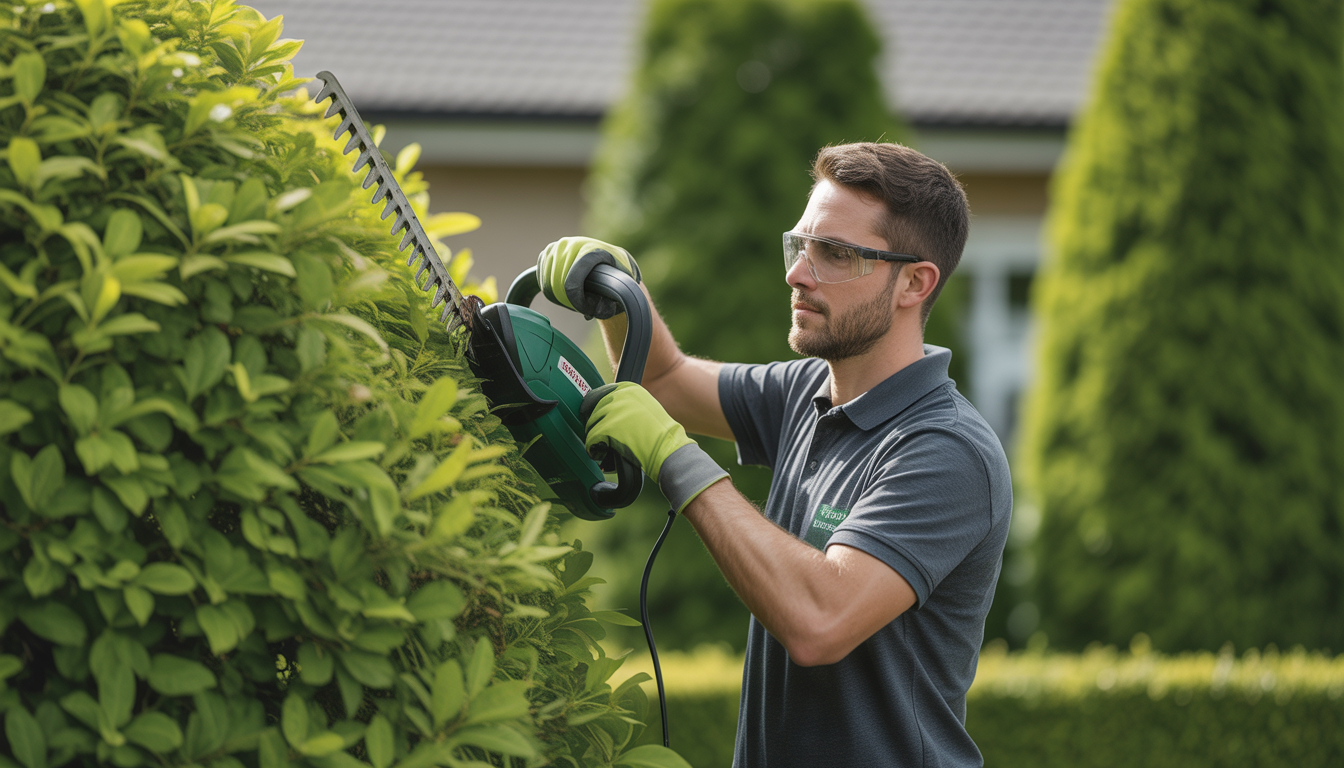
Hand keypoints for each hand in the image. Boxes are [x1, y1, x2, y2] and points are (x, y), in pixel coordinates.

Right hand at [537, 236, 640, 318]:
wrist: (611, 262)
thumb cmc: (619, 276)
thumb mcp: (624, 286)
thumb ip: (616, 296)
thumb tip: (599, 308)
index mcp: (591, 249)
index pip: (572, 282)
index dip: (577, 302)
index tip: (586, 311)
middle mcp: (571, 244)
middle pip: (557, 284)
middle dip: (569, 302)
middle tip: (583, 309)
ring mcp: (557, 246)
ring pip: (548, 284)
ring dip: (560, 298)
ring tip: (577, 302)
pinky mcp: (547, 252)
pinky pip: (541, 280)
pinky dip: (551, 292)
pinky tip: (566, 294)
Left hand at [580, 382, 727, 512]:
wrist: (669, 449)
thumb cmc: (660, 435)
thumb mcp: (645, 409)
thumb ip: (626, 406)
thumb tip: (606, 411)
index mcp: (630, 388)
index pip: (601, 396)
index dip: (599, 413)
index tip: (601, 423)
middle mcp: (620, 395)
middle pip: (595, 411)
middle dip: (597, 426)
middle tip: (603, 440)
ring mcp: (614, 410)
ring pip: (592, 424)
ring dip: (595, 438)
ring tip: (604, 448)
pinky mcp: (608, 426)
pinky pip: (592, 437)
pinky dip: (593, 448)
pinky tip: (601, 454)